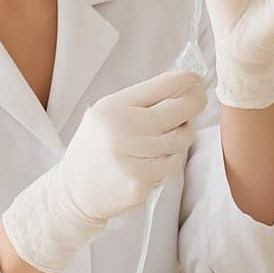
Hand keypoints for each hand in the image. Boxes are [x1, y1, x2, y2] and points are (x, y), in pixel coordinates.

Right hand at [1, 70, 206, 272]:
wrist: (75, 191)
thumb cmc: (96, 147)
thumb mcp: (107, 114)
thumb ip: (142, 100)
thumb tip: (186, 85)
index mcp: (111, 110)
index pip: (162, 87)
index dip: (187, 82)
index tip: (197, 81)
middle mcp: (120, 133)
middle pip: (178, 113)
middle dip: (193, 106)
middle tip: (198, 102)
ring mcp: (131, 161)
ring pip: (180, 142)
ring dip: (179, 139)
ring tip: (160, 141)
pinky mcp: (139, 185)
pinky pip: (172, 167)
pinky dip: (167, 164)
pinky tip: (149, 164)